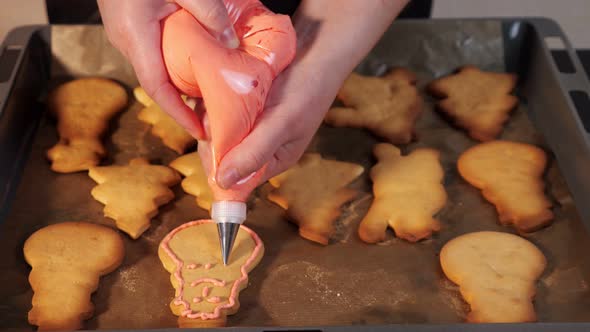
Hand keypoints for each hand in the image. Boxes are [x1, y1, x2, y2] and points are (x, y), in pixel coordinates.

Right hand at [97, 0, 239, 138]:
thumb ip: (208, 13)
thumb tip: (232, 42)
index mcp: (136, 35)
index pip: (156, 87)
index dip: (178, 114)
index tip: (199, 132)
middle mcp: (126, 40)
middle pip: (158, 81)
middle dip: (184, 103)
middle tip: (213, 115)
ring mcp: (125, 33)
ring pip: (156, 67)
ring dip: (180, 83)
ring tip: (208, 94)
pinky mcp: (130, 24)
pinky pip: (155, 52)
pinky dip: (175, 63)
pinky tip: (195, 61)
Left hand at [208, 55, 346, 187]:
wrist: (316, 49)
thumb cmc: (308, 89)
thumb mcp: (282, 124)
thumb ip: (254, 154)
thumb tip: (224, 183)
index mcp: (272, 161)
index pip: (237, 180)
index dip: (218, 169)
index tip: (212, 147)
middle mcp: (259, 147)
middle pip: (221, 157)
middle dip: (213, 140)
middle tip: (217, 116)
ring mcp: (250, 125)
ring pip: (216, 133)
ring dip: (212, 119)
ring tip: (220, 99)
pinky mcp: (242, 106)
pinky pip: (218, 112)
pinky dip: (214, 103)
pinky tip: (219, 89)